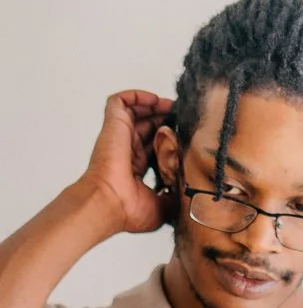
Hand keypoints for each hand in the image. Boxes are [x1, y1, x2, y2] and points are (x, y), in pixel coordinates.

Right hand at [81, 91, 173, 235]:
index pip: (154, 146)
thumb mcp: (162, 208)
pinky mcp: (113, 125)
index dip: (169, 139)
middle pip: (147, 126)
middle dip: (166, 119)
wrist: (109, 204)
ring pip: (136, 111)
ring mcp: (119, 137)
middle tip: (185, 118)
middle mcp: (127, 150)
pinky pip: (121, 100)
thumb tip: (187, 195)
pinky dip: (137, 96)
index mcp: (136, 168)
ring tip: (175, 106)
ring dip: (155, 106)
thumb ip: (174, 198)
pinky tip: (156, 100)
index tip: (186, 136)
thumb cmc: (128, 211)